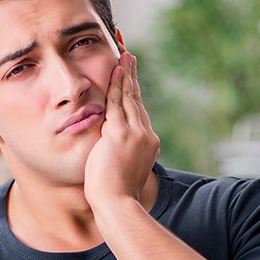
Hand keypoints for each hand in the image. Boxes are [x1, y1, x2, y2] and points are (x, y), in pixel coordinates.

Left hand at [84, 51, 159, 210]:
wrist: (117, 204)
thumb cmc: (115, 195)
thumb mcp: (123, 170)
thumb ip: (121, 155)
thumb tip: (113, 151)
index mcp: (147, 144)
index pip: (139, 112)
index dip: (134, 93)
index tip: (131, 79)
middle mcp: (145, 135)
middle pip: (137, 100)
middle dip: (132, 77)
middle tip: (129, 57)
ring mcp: (134, 133)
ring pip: (129, 97)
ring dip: (126, 75)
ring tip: (124, 56)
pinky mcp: (120, 133)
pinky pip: (118, 103)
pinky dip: (117, 84)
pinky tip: (116, 70)